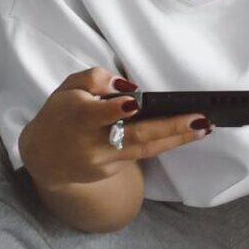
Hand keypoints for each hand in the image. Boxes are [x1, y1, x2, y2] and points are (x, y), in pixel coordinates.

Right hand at [19, 67, 211, 187]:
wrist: (44, 159)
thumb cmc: (61, 114)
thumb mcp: (68, 88)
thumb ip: (94, 79)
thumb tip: (127, 87)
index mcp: (79, 116)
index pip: (99, 114)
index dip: (116, 110)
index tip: (135, 103)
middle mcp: (93, 142)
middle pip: (135, 135)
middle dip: (170, 128)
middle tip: (199, 120)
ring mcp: (104, 160)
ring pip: (145, 149)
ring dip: (177, 139)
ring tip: (203, 128)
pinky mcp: (111, 170)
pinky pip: (140, 154)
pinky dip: (163, 144)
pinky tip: (184, 135)